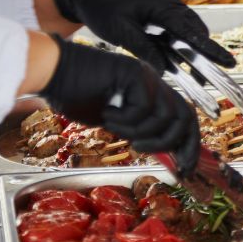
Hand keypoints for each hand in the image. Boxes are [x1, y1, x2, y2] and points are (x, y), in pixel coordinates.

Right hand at [40, 37, 199, 173]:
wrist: (53, 74)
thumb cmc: (77, 97)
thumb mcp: (117, 123)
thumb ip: (141, 133)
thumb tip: (167, 156)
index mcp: (152, 92)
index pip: (183, 118)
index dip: (190, 144)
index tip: (186, 169)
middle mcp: (154, 82)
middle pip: (185, 116)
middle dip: (184, 145)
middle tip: (175, 166)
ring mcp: (146, 75)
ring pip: (166, 115)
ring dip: (143, 133)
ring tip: (117, 131)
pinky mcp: (134, 72)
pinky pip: (144, 107)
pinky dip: (126, 119)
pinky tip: (107, 113)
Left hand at [52, 0, 235, 75]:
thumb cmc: (101, 7)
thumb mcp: (121, 32)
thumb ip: (145, 51)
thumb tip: (164, 72)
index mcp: (163, 4)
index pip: (193, 31)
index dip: (212, 50)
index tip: (229, 63)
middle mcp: (170, 1)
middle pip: (196, 31)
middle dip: (205, 54)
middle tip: (210, 79)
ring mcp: (166, 4)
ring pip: (188, 31)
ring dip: (191, 51)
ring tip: (197, 77)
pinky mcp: (159, 10)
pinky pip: (176, 30)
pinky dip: (178, 45)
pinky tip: (177, 63)